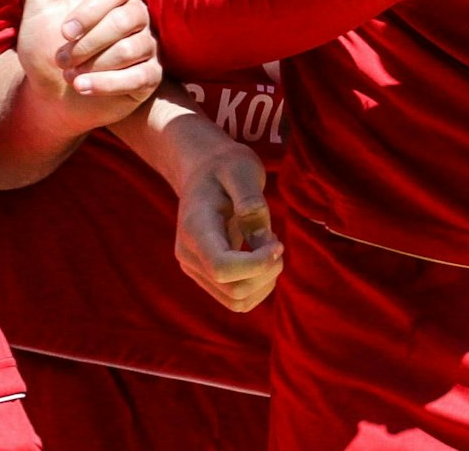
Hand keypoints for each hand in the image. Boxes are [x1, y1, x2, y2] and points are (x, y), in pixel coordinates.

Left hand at [18, 0, 161, 126]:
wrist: (48, 92)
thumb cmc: (45, 42)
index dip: (91, 12)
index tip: (64, 32)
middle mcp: (138, 15)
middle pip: (126, 20)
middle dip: (89, 43)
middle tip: (62, 59)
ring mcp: (148, 45)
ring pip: (131, 49)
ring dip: (94, 65)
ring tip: (70, 75)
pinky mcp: (150, 76)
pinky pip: (139, 77)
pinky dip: (106, 84)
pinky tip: (82, 87)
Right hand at [173, 127, 282, 312]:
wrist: (202, 172)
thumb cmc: (224, 166)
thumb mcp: (241, 168)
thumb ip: (250, 199)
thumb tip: (262, 238)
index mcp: (195, 228)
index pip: (221, 267)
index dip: (257, 264)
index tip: (278, 243)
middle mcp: (189, 255)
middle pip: (233, 289)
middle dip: (267, 273)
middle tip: (278, 243)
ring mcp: (195, 269)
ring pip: (236, 301)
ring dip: (264, 283)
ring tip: (270, 250)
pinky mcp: (205, 277)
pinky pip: (236, 300)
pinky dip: (258, 287)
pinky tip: (264, 260)